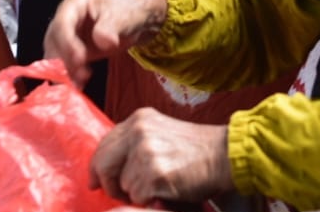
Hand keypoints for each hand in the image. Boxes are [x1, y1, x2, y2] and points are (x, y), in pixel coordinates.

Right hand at [43, 0, 167, 87]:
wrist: (138, 17)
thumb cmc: (130, 9)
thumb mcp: (124, 15)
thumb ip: (111, 27)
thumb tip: (102, 41)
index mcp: (77, 1)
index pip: (63, 22)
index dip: (67, 42)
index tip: (79, 59)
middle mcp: (67, 16)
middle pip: (54, 39)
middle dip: (63, 60)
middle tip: (78, 77)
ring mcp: (68, 33)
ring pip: (56, 53)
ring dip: (64, 70)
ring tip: (78, 85)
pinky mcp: (73, 48)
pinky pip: (65, 63)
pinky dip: (69, 76)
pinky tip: (78, 87)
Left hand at [90, 109, 233, 205]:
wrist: (224, 155)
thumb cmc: (196, 149)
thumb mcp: (161, 132)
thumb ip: (134, 142)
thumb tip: (106, 168)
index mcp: (139, 119)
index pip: (105, 143)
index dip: (96, 165)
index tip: (94, 180)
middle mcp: (139, 131)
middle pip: (103, 163)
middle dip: (106, 183)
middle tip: (115, 193)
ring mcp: (146, 151)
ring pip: (122, 184)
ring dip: (136, 193)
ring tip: (157, 186)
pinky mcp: (155, 173)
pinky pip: (138, 196)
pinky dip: (149, 199)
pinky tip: (165, 190)